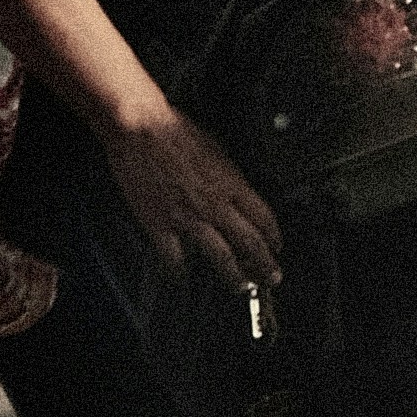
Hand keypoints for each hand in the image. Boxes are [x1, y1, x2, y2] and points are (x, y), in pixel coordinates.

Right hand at [104, 95, 282, 295]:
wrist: (140, 128)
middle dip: (266, 267)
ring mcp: (189, 219)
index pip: (264, 218)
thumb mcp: (216, 148)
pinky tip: (183, 277)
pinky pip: (175, 260)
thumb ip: (228, 176)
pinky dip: (180, 273)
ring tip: (241, 288)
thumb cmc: (174, 130)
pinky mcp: (160, 226)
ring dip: (235, 278)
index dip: (274, 237)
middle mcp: (215, 205)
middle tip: (271, 279)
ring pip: (222, 258)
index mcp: (231, 183)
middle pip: (251, 244)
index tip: (276, 247)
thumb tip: (237, 191)